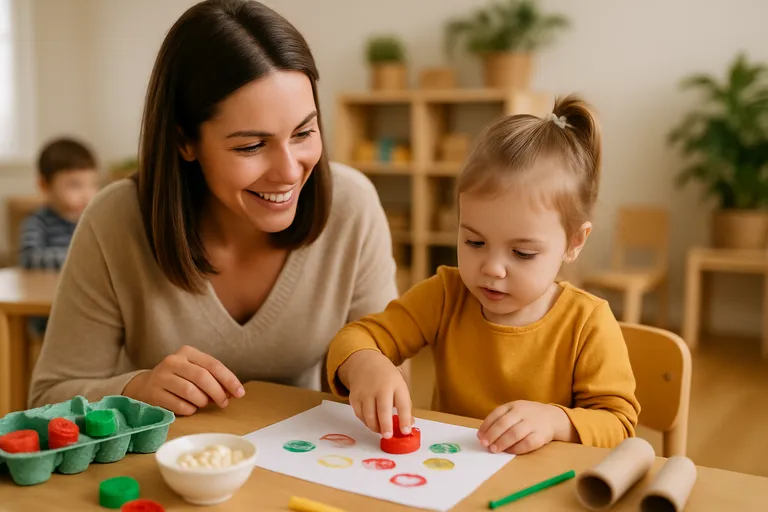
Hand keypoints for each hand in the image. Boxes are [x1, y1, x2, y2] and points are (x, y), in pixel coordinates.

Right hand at [122, 345, 244, 415]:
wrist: (145, 386)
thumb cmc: (178, 379)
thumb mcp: (195, 372)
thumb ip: (214, 379)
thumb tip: (234, 392)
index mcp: (187, 352)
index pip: (213, 365)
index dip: (229, 380)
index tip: (240, 393)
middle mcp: (173, 361)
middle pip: (202, 377)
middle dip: (217, 392)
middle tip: (223, 403)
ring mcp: (161, 377)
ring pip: (190, 391)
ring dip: (202, 402)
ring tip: (203, 404)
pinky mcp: (153, 393)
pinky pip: (179, 405)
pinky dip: (189, 410)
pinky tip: (190, 408)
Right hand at [338, 350, 412, 438]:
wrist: (365, 363)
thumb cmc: (386, 377)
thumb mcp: (400, 386)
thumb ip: (404, 405)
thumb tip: (408, 426)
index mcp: (396, 384)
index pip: (403, 404)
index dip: (405, 419)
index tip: (406, 431)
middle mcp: (380, 387)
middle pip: (383, 409)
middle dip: (386, 425)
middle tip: (388, 436)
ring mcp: (365, 392)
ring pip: (368, 415)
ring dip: (375, 426)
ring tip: (381, 431)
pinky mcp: (354, 397)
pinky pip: (359, 414)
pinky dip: (366, 422)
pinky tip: (372, 423)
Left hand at [477, 401, 575, 454]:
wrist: (553, 417)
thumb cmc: (527, 416)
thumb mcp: (515, 411)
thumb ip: (501, 420)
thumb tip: (483, 435)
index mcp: (514, 405)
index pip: (497, 414)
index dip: (486, 426)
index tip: (480, 436)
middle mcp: (523, 412)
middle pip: (504, 424)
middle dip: (492, 435)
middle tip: (485, 444)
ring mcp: (533, 423)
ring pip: (515, 433)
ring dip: (502, 442)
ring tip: (494, 449)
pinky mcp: (541, 436)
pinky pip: (528, 443)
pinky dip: (517, 448)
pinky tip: (509, 451)